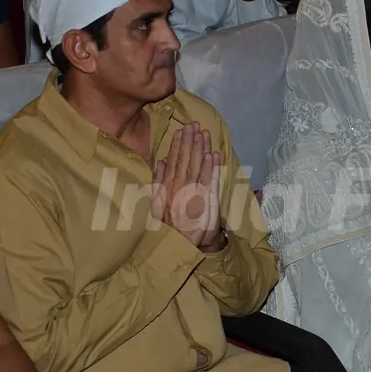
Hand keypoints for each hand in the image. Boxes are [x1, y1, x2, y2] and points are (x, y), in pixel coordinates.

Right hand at [151, 123, 222, 248]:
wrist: (180, 246)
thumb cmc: (169, 225)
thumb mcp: (156, 203)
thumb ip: (158, 182)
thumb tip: (161, 161)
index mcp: (167, 188)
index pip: (174, 162)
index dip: (179, 145)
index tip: (182, 130)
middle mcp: (179, 189)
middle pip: (186, 161)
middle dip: (191, 142)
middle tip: (194, 125)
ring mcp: (193, 195)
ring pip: (198, 168)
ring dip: (201, 149)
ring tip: (204, 134)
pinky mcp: (206, 203)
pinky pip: (210, 182)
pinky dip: (212, 168)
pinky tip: (214, 154)